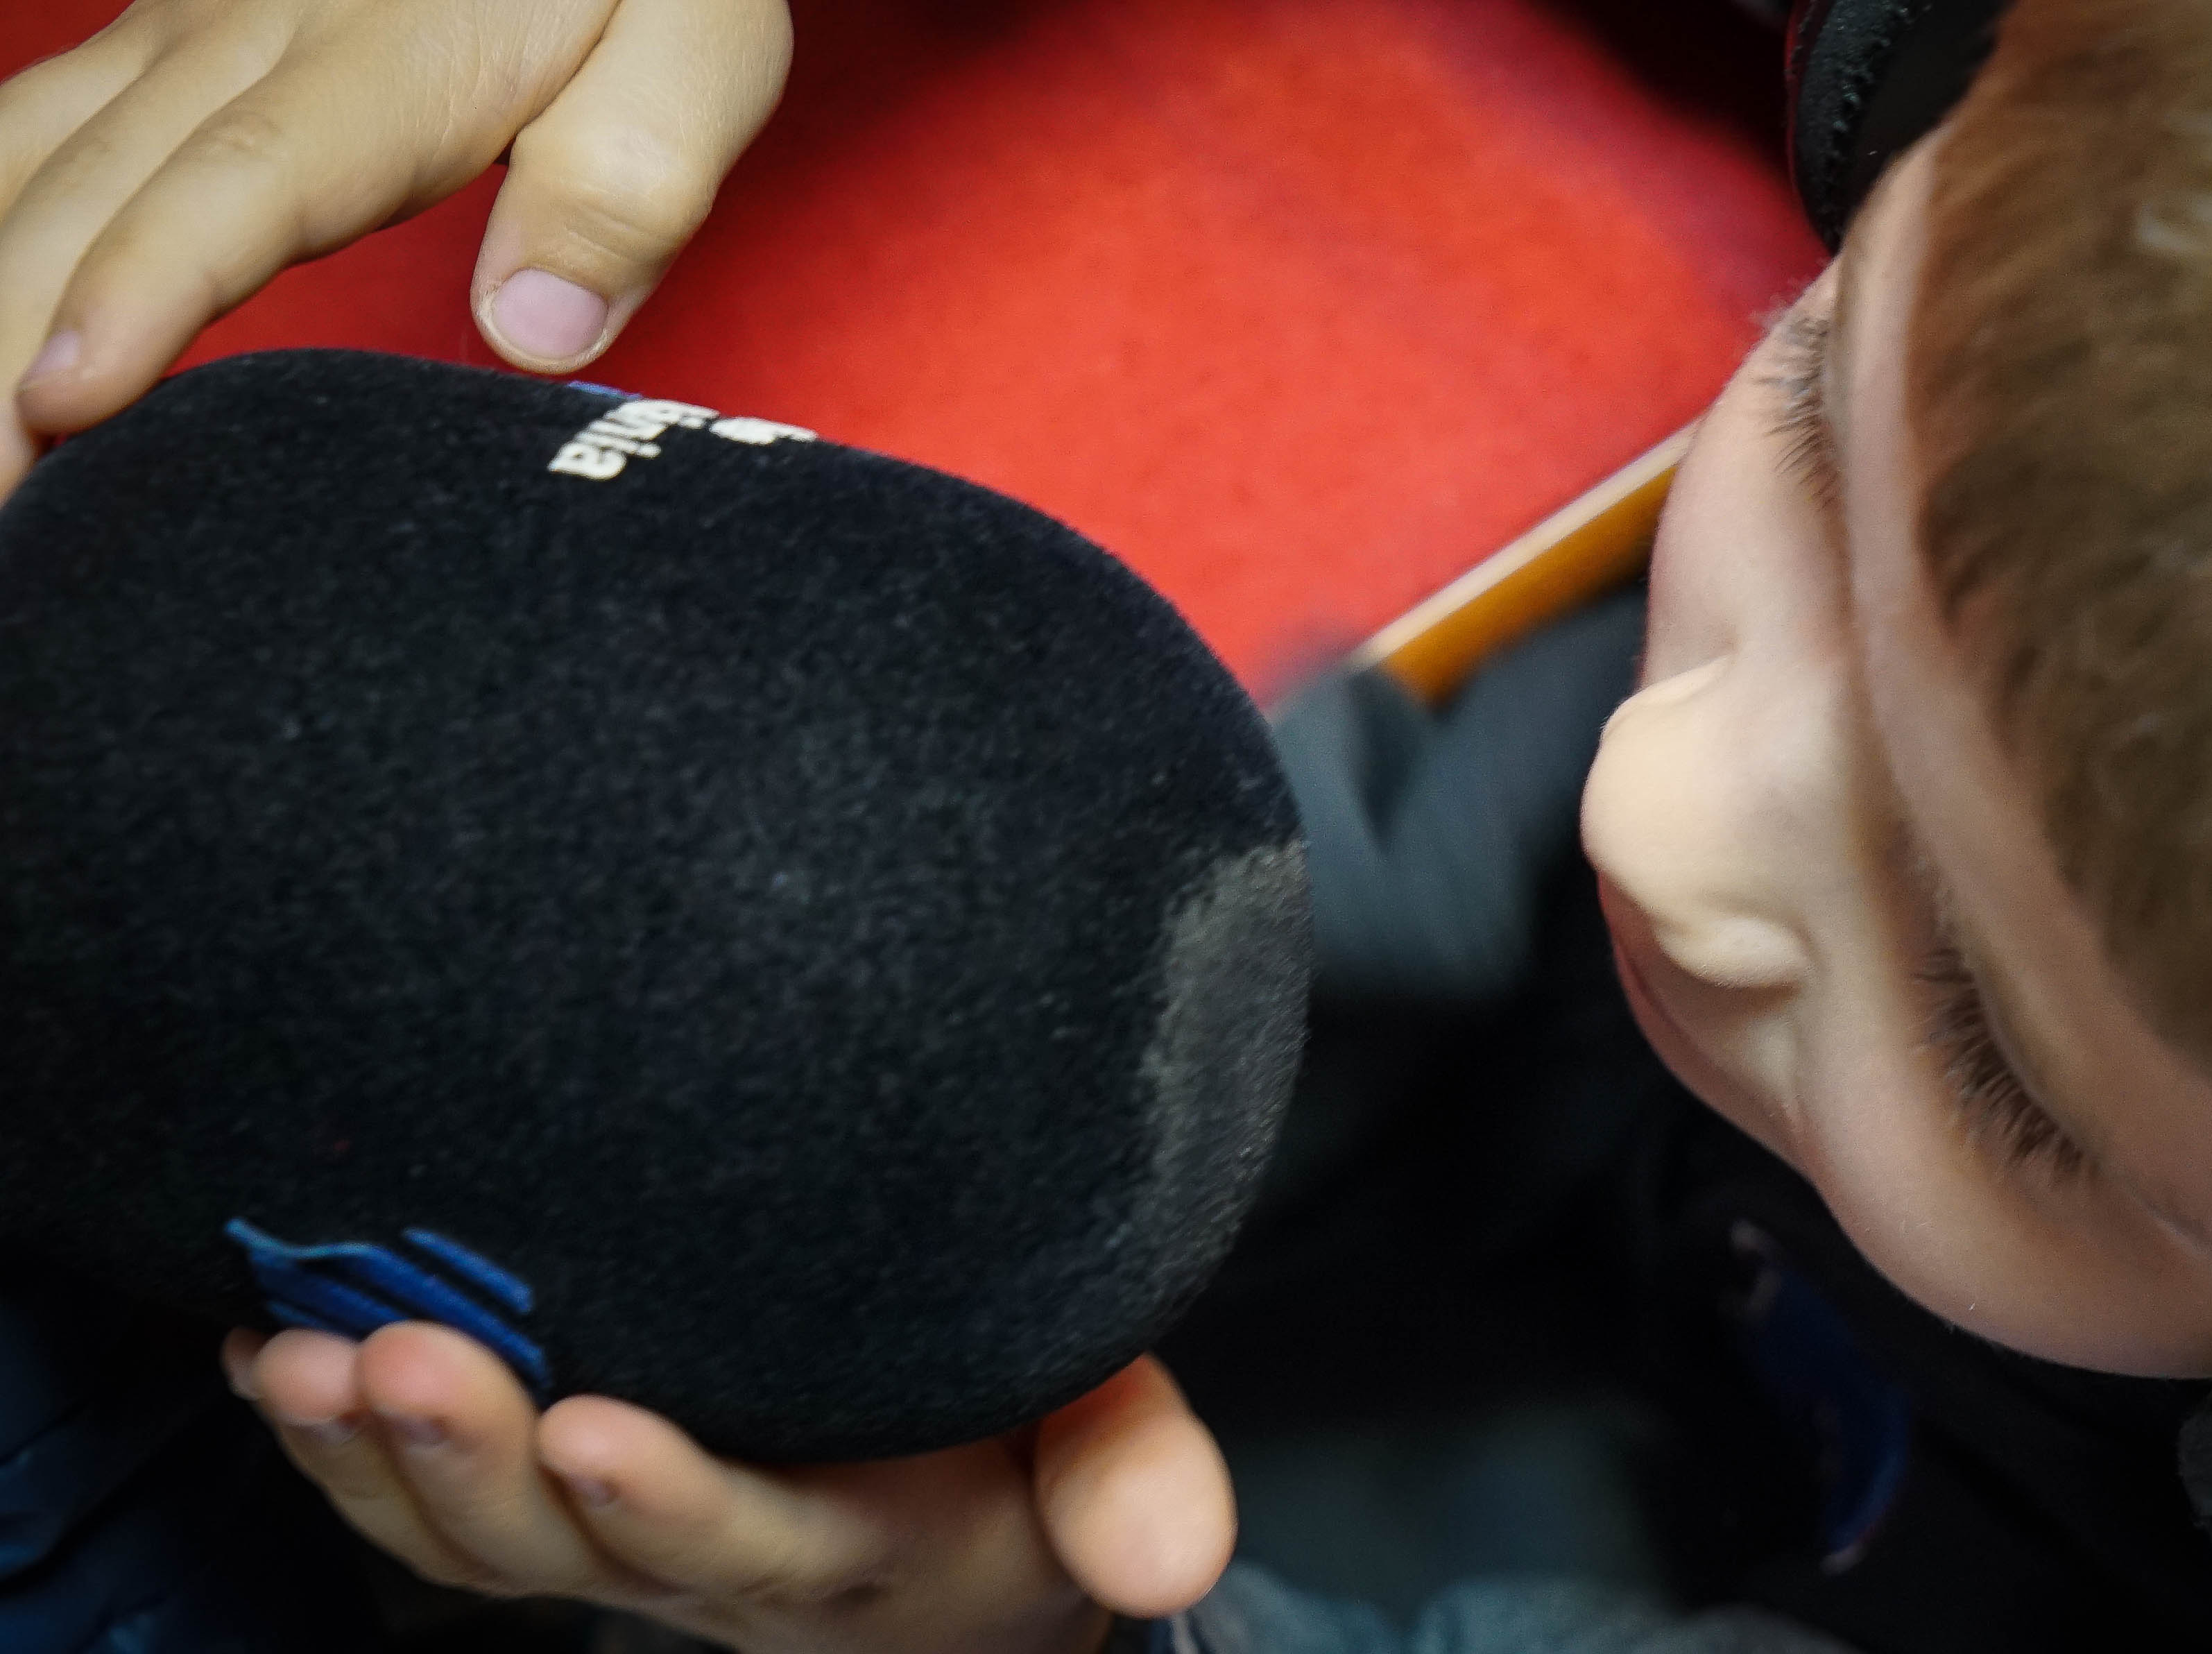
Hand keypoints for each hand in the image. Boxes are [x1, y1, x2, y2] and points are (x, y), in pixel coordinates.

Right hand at [0, 0, 791, 492]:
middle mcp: (252, 32)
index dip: (141, 293)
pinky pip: (35, 130)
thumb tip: (536, 330)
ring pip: (29, 165)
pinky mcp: (168, 35)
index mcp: (393, 56)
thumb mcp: (698, 47)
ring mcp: (189, 28)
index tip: (66, 402)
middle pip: (92, 197)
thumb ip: (629, 181)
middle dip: (3, 352)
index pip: (243, 186)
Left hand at [224, 1326, 1236, 1653]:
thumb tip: (1172, 1560)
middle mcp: (708, 1563)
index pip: (752, 1541)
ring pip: (473, 1537)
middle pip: (569, 1544)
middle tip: (399, 1354)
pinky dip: (338, 1447)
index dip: (670, 1500)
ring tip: (303, 1354)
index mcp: (856, 1550)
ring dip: (374, 1457)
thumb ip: (1136, 1476)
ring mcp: (609, 1544)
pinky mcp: (550, 1507)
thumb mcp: (1107, 1447)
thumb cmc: (1030, 1449)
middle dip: (474, 1458)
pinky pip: (424, 1508)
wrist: (949, 1551)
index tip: (596, 1427)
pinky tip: (273, 1357)